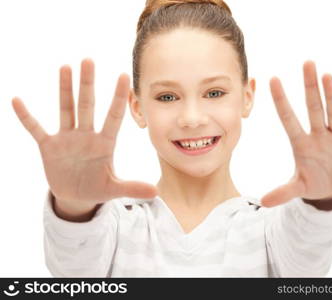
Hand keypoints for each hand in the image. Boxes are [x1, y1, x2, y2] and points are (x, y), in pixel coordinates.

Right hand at [12, 58, 157, 205]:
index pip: (113, 116)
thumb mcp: (114, 189)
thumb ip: (132, 188)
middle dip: (87, 84)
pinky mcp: (49, 147)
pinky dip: (26, 117)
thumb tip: (155, 193)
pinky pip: (36, 129)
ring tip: (65, 67)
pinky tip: (17, 100)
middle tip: (89, 60)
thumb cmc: (97, 188)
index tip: (124, 75)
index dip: (118, 97)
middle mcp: (86, 136)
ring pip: (66, 109)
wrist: (76, 196)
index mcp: (104, 144)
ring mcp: (67, 139)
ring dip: (64, 90)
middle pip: (87, 105)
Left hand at [260, 61, 331, 206]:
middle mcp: (318, 136)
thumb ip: (282, 192)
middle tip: (307, 63)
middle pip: (313, 108)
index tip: (272, 79)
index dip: (281, 101)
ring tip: (327, 76)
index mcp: (301, 144)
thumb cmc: (314, 182)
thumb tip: (264, 203)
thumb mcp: (298, 188)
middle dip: (310, 87)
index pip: (289, 119)